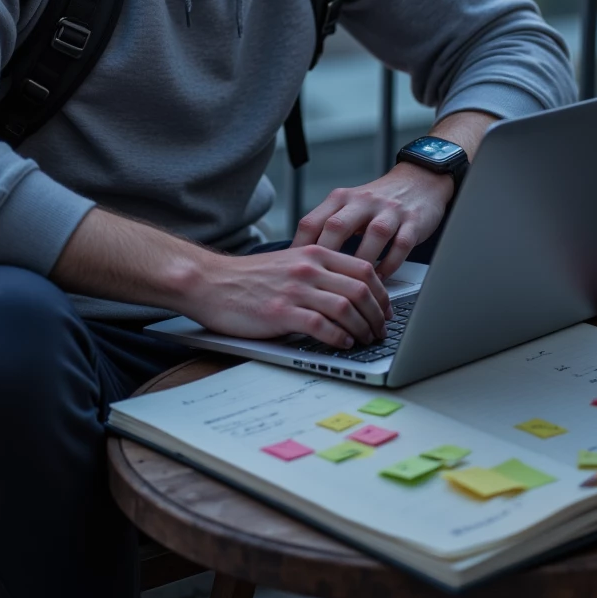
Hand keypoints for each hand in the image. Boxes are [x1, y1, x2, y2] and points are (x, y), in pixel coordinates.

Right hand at [184, 244, 392, 349]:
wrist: (210, 282)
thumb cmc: (248, 278)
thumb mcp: (289, 263)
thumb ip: (318, 272)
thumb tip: (349, 295)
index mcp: (313, 253)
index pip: (363, 270)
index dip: (382, 294)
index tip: (386, 310)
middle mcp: (308, 268)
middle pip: (361, 290)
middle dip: (378, 315)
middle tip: (381, 331)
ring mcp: (295, 290)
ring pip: (346, 308)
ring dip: (363, 329)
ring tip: (365, 341)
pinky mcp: (281, 312)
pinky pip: (322, 327)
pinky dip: (339, 338)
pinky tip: (343, 344)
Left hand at [291, 163, 452, 277]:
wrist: (419, 181)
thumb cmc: (377, 201)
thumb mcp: (348, 206)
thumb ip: (327, 227)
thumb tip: (301, 260)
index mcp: (341, 198)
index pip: (312, 221)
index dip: (299, 248)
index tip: (293, 272)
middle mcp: (363, 201)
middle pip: (338, 226)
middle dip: (327, 255)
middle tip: (321, 283)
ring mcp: (389, 210)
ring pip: (374, 235)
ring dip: (363, 262)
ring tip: (355, 287)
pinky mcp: (413, 221)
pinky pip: (401, 244)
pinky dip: (390, 264)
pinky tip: (381, 279)